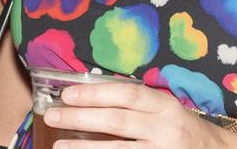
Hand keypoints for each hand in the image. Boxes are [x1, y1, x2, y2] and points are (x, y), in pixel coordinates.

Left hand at [44, 81, 236, 148]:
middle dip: (81, 118)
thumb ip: (137, 103)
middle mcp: (165, 129)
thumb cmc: (184, 128)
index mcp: (165, 105)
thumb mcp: (165, 109)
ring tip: (58, 145)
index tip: (67, 94)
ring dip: (84, 148)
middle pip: (117, 121)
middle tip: (52, 115)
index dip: (95, 93)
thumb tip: (89, 96)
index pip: (126, 94)